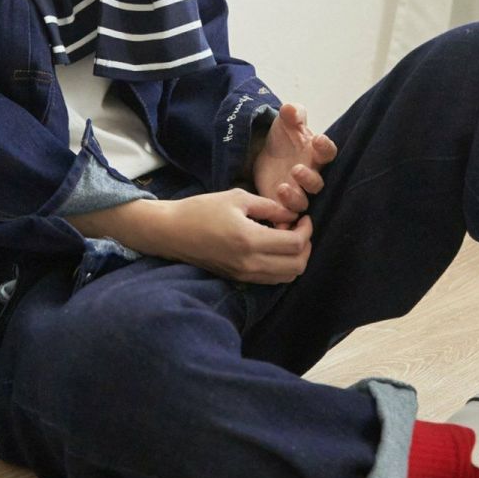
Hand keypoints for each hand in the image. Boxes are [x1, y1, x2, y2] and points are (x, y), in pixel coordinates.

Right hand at [157, 187, 314, 283]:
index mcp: (250, 239)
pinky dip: (281, 266)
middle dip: (306, 247)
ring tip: (285, 237)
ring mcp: (244, 274)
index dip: (306, 230)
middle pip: (297, 266)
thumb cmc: (201, 210)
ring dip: (294, 258)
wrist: (172, 232)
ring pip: (286, 277)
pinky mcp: (238, 279)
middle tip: (299, 228)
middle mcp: (250, 263)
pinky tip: (271, 248)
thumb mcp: (237, 198)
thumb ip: (269, 206)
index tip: (303, 217)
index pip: (295, 244)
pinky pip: (271, 279)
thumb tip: (292, 213)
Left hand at [251, 102, 337, 229]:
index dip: (325, 148)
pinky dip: (284, 222)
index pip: (328, 152)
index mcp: (316, 154)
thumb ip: (292, 114)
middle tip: (296, 169)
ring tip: (282, 187)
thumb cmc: (284, 137)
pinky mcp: (282, 205)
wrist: (265, 152)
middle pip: (317, 184)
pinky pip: (287, 217)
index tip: (317, 140)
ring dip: (294, 198)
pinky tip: (278, 220)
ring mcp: (298, 192)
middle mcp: (311, 176)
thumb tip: (290, 109)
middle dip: (309, 179)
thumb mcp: (286, 121)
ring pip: (303, 202)